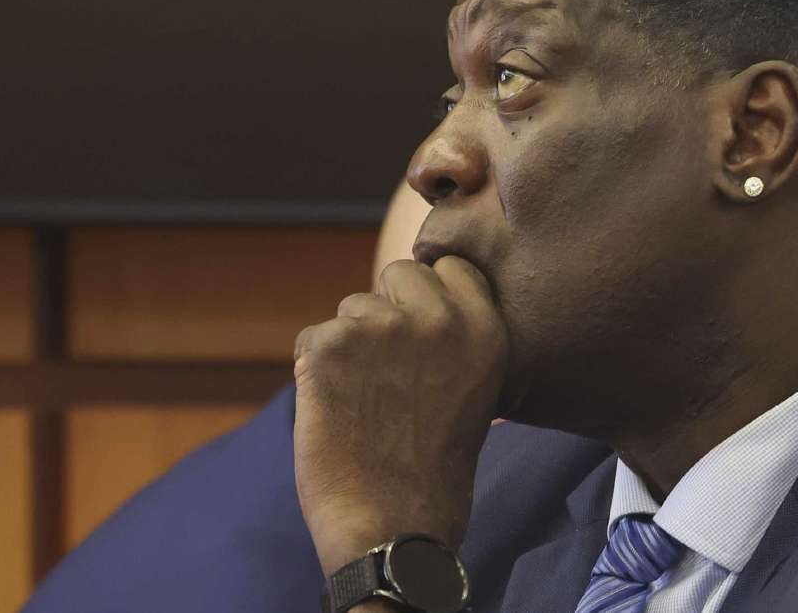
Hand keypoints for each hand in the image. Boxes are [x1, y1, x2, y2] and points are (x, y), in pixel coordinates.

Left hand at [294, 256, 507, 576]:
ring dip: (350, 345)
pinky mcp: (329, 346)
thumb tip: (413, 298)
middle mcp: (438, 319)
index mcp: (484, 330)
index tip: (420, 328)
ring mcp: (381, 328)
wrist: (392, 530)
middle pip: (399, 273)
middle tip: (387, 371)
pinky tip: (335, 412)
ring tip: (365, 404)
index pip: (451, 267)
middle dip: (387, 310)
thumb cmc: (432, 472)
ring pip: (351, 308)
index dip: (428, 295)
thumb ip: (453, 339)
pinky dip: (315, 370)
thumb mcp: (472, 391)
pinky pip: (312, 337)